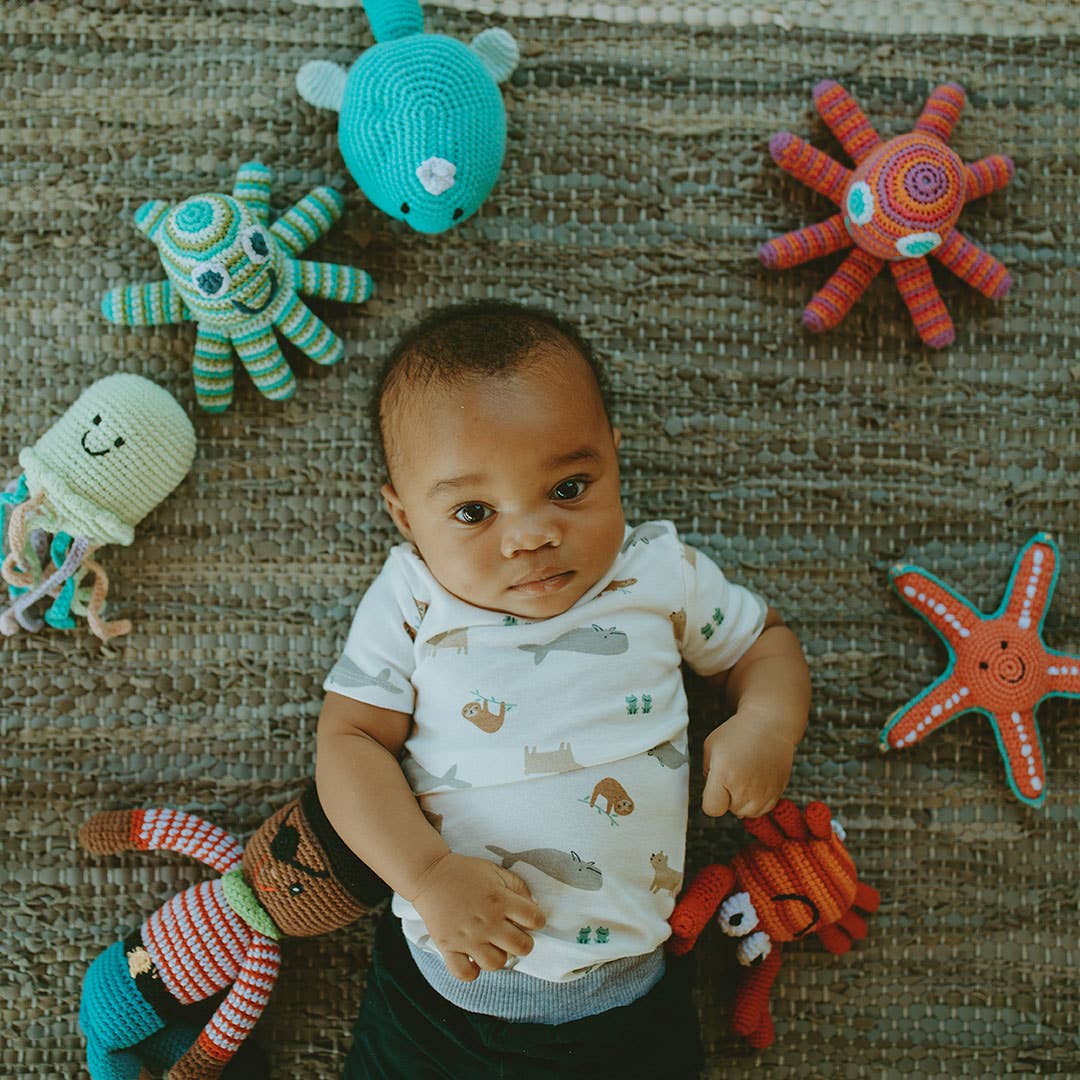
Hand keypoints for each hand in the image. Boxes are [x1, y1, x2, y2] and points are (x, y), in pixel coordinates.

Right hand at [410, 852, 545, 981]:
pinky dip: (471, 971)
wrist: (430, 875)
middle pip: (521, 947)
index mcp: (500, 901)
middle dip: (524, 943)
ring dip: (499, 957)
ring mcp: (467, 938)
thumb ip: (518, 887)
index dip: (537, 920)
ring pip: (496, 964)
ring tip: (493, 946)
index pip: (534, 919)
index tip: (530, 919)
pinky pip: (464, 973)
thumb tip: (534, 907)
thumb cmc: (466, 872)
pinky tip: (473, 959)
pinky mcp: (448, 947)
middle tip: (514, 935)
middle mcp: (487, 922)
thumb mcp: (496, 871)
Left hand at [701, 709, 795, 817]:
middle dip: (727, 797)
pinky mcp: (777, 792)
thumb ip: (705, 772)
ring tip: (744, 777)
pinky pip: (762, 810)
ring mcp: (763, 791)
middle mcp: (745, 786)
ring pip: (746, 813)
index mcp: (724, 773)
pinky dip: (757, 800)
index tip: (715, 786)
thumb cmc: (737, 733)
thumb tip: (711, 792)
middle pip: (730, 810)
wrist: (768, 725)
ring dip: (742, 801)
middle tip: (733, 773)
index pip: (712, 808)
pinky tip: (756, 780)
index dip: (711, 799)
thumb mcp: (710, 746)